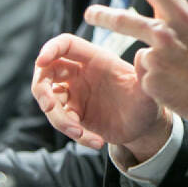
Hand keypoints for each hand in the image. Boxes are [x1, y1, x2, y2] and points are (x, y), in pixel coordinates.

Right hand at [32, 34, 171, 159]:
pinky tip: (96, 142)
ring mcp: (76, 94)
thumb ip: (144, 74)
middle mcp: (82, 73)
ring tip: (80, 133)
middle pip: (47, 71)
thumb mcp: (147, 91)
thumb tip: (144, 55)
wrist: (145, 127)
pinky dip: (75, 134)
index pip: (66, 45)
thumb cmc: (147, 102)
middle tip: (49, 107)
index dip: (51, 49)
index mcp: (96, 59)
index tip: (41, 61)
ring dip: (59, 119)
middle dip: (41, 88)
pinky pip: (63, 122)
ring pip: (50, 101)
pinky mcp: (75, 114)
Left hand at [86, 0, 187, 124]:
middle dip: (104, 15)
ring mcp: (156, 59)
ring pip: (141, 51)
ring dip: (152, 56)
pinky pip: (144, 73)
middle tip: (90, 12)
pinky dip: (156, 76)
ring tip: (171, 66)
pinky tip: (176, 83)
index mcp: (181, 14)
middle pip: (125, 20)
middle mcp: (165, 34)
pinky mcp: (150, 83)